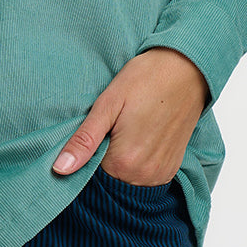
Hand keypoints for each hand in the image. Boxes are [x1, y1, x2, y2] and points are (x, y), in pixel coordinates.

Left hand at [52, 48, 209, 184]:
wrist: (187, 69)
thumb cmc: (146, 79)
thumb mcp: (108, 104)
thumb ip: (84, 140)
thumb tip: (59, 168)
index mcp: (124, 163)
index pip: (89, 172)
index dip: (88, 149)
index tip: (98, 128)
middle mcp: (144, 176)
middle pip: (108, 176)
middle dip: (104, 155)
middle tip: (115, 123)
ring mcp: (160, 174)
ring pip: (126, 177)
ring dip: (122, 158)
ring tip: (130, 127)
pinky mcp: (171, 168)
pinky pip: (144, 174)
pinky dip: (138, 160)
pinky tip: (142, 134)